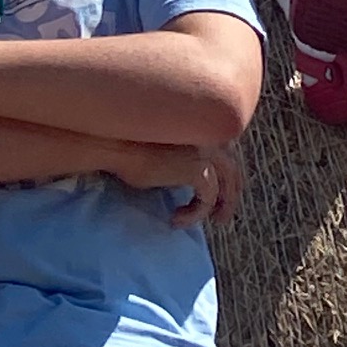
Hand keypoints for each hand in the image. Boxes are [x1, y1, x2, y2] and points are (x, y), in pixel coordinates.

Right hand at [110, 139, 242, 226]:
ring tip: (210, 222)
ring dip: (220, 207)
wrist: (114, 144)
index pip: (224, 152)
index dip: (223, 175)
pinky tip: (175, 219)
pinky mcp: (198, 169)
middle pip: (232, 169)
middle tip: (220, 216)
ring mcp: (205, 150)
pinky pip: (206, 200)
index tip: (215, 195)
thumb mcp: (162, 152)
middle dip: (229, 194)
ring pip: (226, 186)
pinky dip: (194, 214)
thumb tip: (191, 179)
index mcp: (198, 124)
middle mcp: (206, 134)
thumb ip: (182, 158)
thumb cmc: (127, 148)